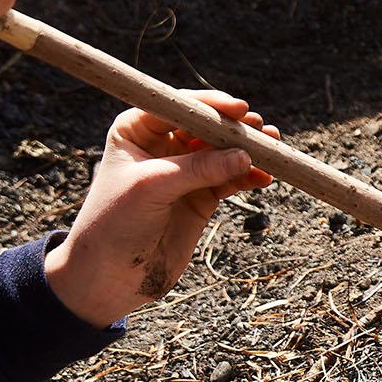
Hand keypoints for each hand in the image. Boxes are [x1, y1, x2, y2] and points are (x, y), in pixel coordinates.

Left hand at [45, 91, 278, 328]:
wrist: (108, 277)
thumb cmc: (114, 223)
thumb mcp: (152, 187)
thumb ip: (197, 169)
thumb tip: (244, 155)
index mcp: (137, 129)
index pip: (179, 106)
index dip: (210, 105)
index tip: (238, 109)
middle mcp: (162, 144)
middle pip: (206, 125)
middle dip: (235, 127)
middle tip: (261, 130)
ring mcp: (184, 171)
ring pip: (223, 151)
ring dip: (249, 150)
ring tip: (273, 151)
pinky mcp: (200, 197)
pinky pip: (231, 179)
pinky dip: (249, 177)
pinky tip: (265, 177)